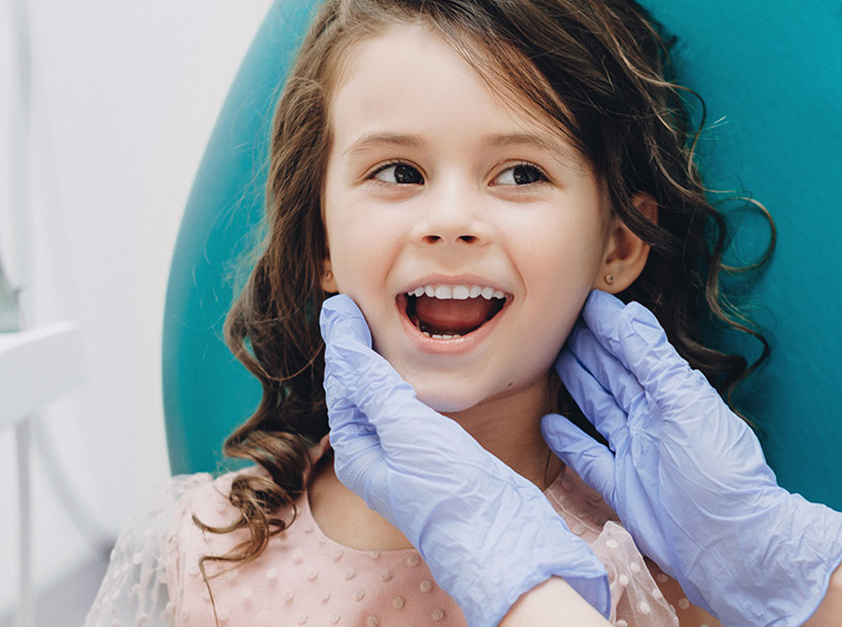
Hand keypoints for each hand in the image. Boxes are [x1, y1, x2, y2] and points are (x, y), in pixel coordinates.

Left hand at [320, 295, 609, 626]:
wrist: (502, 538)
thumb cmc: (450, 490)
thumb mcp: (406, 427)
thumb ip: (373, 382)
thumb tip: (339, 335)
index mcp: (359, 452)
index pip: (342, 384)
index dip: (341, 342)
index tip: (342, 303)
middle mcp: (379, 457)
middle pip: (360, 393)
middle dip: (357, 351)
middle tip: (356, 306)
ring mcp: (410, 459)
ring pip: (388, 401)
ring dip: (383, 365)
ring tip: (383, 328)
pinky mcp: (441, 459)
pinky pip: (414, 413)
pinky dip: (411, 384)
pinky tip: (423, 374)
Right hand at [544, 291, 841, 626]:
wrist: (730, 543)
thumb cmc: (719, 471)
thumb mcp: (686, 403)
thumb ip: (655, 360)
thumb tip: (631, 313)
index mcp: (672, 394)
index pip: (634, 349)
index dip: (608, 325)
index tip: (581, 299)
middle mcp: (652, 419)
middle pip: (613, 375)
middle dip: (588, 347)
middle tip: (557, 321)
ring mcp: (635, 453)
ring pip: (598, 409)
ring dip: (577, 383)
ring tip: (551, 359)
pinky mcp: (622, 486)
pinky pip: (588, 456)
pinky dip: (569, 440)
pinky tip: (548, 423)